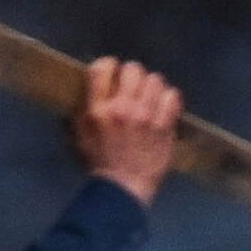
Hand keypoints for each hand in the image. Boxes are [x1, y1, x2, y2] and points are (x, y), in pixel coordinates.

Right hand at [74, 55, 183, 205]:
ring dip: (151, 86)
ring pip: (155, 79)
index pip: (102, 68)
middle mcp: (122, 108)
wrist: (123, 186)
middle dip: (132, 74)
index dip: (108, 65)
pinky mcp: (164, 125)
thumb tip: (82, 94)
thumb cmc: (98, 162)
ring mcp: (146, 116)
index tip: (111, 73)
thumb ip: (79, 113)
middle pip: (133, 69)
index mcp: (97, 110)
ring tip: (149, 96)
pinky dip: (169, 97)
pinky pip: (172, 97)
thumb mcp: (78, 137)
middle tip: (132, 86)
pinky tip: (163, 105)